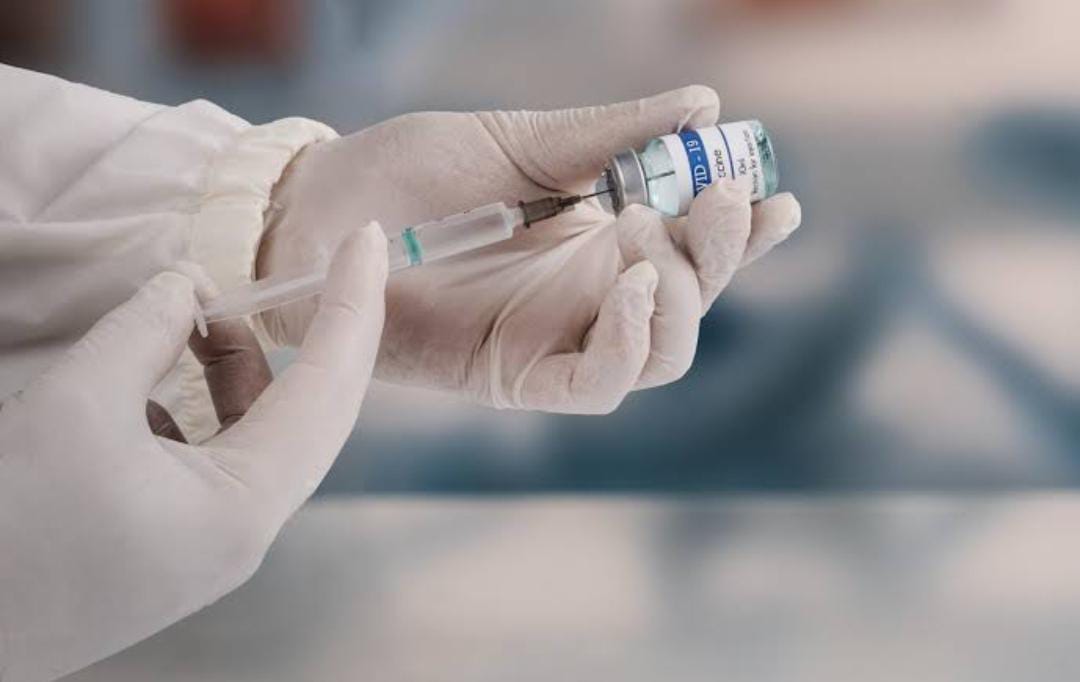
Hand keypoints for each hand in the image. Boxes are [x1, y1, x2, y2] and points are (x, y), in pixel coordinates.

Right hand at [0, 223, 386, 681]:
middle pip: (310, 411)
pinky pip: (211, 458)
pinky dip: (194, 405)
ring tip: (198, 315)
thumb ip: (146, 331)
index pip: (328, 388)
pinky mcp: (175, 543)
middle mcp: (246, 531)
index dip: (353, 304)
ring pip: (256, 433)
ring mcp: (211, 544)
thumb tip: (188, 283)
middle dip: (319, 331)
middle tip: (334, 258)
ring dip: (236, 367)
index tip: (370, 240)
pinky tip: (149, 377)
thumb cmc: (8, 528)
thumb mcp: (77, 404)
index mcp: (246, 508)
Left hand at [259, 86, 800, 412]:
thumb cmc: (408, 172)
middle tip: (718, 199)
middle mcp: (589, 295)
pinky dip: (627, 344)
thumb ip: (608, 135)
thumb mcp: (517, 142)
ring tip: (650, 234)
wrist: (318, 213)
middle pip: (692, 302)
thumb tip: (705, 103)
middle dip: (723, 256)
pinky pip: (595, 385)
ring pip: (661, 352)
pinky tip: (631, 286)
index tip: (779, 196)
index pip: (693, 244)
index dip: (745, 231)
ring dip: (680, 299)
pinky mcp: (516, 377)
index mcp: (599, 237)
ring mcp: (557, 338)